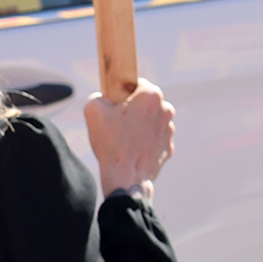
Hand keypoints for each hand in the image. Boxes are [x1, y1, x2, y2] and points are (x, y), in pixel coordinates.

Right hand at [87, 78, 175, 195]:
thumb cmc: (110, 142)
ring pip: (151, 121)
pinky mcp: (168, 148)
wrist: (125, 177)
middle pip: (146, 103)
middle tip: (117, 123)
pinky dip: (145, 143)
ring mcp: (169, 130)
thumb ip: (99, 96)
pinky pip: (154, 140)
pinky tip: (131, 150)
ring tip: (123, 139)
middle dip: (133, 110)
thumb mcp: (93, 110)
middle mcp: (166, 110)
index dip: (123, 93)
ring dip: (140, 126)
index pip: (137, 84)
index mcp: (151, 95)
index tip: (115, 104)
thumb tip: (104, 98)